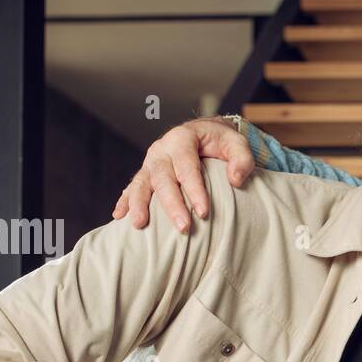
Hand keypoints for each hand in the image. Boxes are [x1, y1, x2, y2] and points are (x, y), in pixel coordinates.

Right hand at [112, 117, 253, 232]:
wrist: (203, 134)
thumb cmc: (221, 142)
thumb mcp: (236, 143)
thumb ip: (242, 159)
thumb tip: (236, 180)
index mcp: (182, 139)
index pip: (187, 166)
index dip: (195, 190)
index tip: (204, 212)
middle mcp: (162, 150)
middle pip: (163, 178)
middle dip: (172, 204)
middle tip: (184, 227)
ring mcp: (150, 162)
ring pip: (142, 183)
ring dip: (139, 204)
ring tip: (139, 224)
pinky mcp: (145, 174)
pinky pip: (132, 187)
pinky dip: (125, 201)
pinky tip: (119, 216)